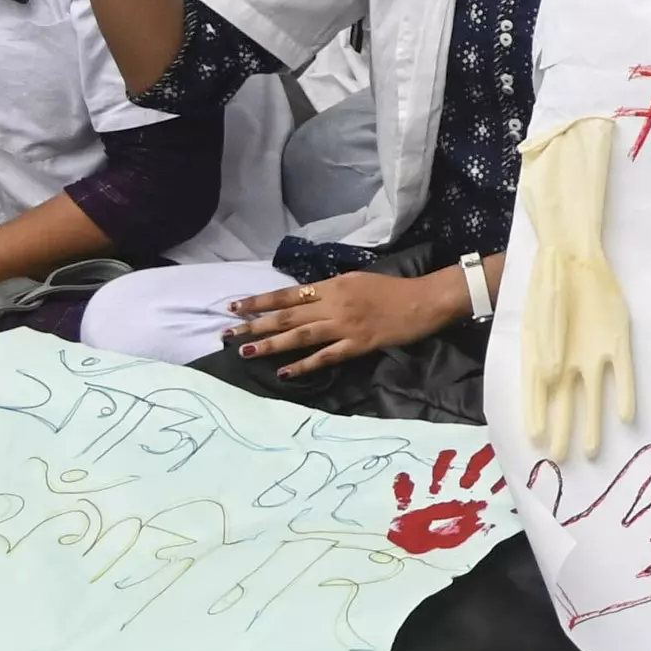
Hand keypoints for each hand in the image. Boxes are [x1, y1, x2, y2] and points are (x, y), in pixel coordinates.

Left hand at [222, 268, 472, 375]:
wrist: (424, 301)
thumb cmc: (392, 288)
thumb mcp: (357, 279)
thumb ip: (330, 288)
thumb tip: (303, 297)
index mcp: (332, 285)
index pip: (287, 294)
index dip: (259, 301)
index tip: (234, 306)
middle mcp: (333, 304)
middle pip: (286, 316)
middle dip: (254, 324)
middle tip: (227, 333)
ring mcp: (344, 326)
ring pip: (300, 336)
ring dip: (270, 344)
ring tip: (246, 352)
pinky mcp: (357, 345)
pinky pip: (325, 356)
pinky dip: (303, 365)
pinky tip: (284, 372)